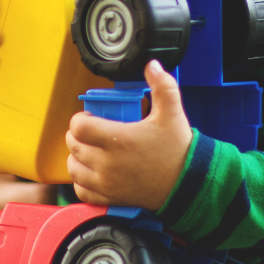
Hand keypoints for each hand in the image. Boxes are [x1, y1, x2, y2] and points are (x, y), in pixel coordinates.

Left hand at [65, 60, 192, 210]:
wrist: (189, 184)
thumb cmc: (178, 150)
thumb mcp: (172, 113)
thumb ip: (162, 85)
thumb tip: (152, 65)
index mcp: (119, 140)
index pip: (79, 128)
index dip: (80, 119)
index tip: (90, 118)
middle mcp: (108, 164)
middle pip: (73, 146)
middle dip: (77, 135)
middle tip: (89, 131)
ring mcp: (108, 184)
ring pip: (74, 169)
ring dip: (76, 157)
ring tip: (88, 150)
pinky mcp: (110, 199)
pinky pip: (82, 191)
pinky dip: (81, 181)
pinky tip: (91, 172)